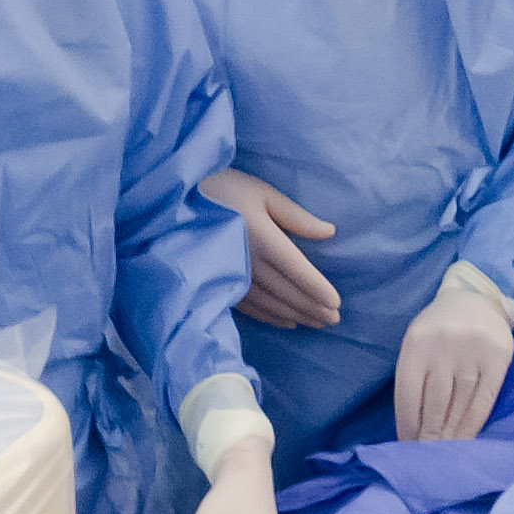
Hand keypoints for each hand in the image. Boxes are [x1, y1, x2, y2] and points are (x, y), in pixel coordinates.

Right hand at [205, 169, 341, 328]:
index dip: (318, 290)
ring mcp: (233, 277)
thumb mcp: (263, 193)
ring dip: (296, 315)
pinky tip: (286, 322)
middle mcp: (250, 263)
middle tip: (334, 320)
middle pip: (288, 293)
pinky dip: (271, 317)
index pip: (298, 271)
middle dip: (313, 308)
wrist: (177, 203)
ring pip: (271, 305)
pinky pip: (251, 308)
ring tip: (316, 323)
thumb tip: (329, 232)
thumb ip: (297, 216)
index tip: (337, 304)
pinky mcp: (220, 284)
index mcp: (264, 239)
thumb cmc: (225, 189)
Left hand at [395, 271, 513, 440]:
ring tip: (443, 451)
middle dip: (428, 433)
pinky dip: (473, 423)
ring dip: (450, 432)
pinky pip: (484, 399)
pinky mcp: (498, 358)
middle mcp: (444, 346)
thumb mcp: (418, 342)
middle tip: (425, 455)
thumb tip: (410, 425)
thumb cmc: (439, 329)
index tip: (406, 445)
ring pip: (459, 402)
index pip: (408, 393)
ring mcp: (473, 351)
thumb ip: (413, 375)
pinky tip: (465, 438)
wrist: (477, 299)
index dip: (407, 423)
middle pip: (434, 401)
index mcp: (417, 343)